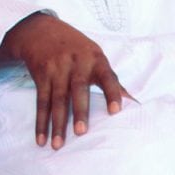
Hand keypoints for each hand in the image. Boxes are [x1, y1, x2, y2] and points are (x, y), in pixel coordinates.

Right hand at [0, 14, 125, 149]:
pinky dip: (41, 121)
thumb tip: (135, 103)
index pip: (107, 77)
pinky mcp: (41, 74)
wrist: (40, 30)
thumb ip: (111, 79)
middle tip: (81, 132)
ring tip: (57, 145)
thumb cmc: (75, 48)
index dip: (112, 93)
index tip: (116, 111)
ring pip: (57, 99)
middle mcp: (76, 62)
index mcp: (95, 58)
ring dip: (56, 123)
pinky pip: (41, 101)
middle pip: (78, 89)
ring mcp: (56, 68)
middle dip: (79, 111)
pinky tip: (41, 138)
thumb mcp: (95, 56)